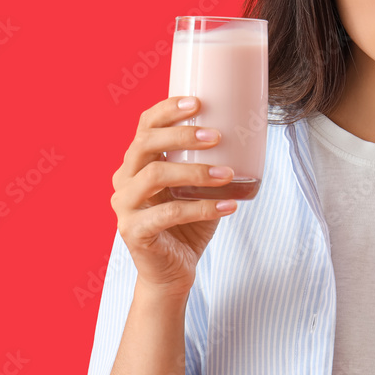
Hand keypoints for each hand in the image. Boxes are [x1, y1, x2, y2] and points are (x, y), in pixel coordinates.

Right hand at [110, 96, 238, 296]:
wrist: (173, 272)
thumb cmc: (188, 224)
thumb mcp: (198, 188)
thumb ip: (210, 163)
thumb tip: (249, 136)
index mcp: (137, 163)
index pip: (144, 126)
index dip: (167, 110)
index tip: (198, 102)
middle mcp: (124, 180)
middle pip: (145, 144)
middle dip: (182, 135)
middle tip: (217, 136)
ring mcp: (125, 207)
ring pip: (155, 176)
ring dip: (196, 171)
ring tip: (227, 174)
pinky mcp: (134, 232)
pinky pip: (168, 214)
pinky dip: (202, 208)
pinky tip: (229, 206)